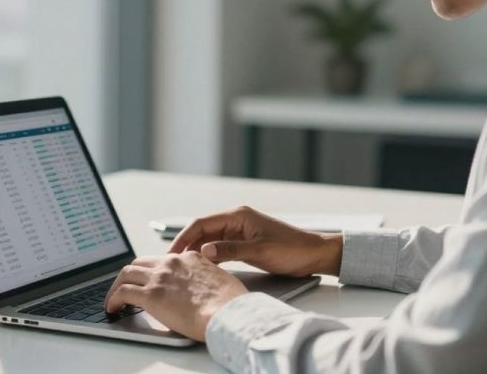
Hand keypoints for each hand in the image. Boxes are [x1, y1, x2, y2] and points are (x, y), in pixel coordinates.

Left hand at [103, 252, 247, 340]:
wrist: (228, 312)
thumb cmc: (230, 303)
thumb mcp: (220, 280)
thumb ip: (205, 279)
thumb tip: (202, 290)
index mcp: (190, 258)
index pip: (163, 260)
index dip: (153, 271)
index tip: (149, 281)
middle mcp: (172, 263)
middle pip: (140, 262)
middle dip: (130, 274)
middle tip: (126, 287)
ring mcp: (159, 277)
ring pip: (126, 273)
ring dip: (117, 286)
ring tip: (114, 299)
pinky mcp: (150, 295)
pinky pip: (122, 292)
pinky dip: (113, 299)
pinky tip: (112, 308)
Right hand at [168, 206, 342, 276]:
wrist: (314, 255)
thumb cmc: (292, 250)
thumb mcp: (260, 251)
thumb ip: (231, 250)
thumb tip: (204, 251)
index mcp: (238, 216)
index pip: (202, 223)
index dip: (184, 237)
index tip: (172, 253)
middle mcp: (236, 220)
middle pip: (202, 231)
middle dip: (186, 245)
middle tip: (172, 263)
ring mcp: (240, 232)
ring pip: (210, 240)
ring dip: (196, 252)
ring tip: (182, 268)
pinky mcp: (244, 243)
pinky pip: (220, 248)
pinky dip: (209, 257)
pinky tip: (202, 269)